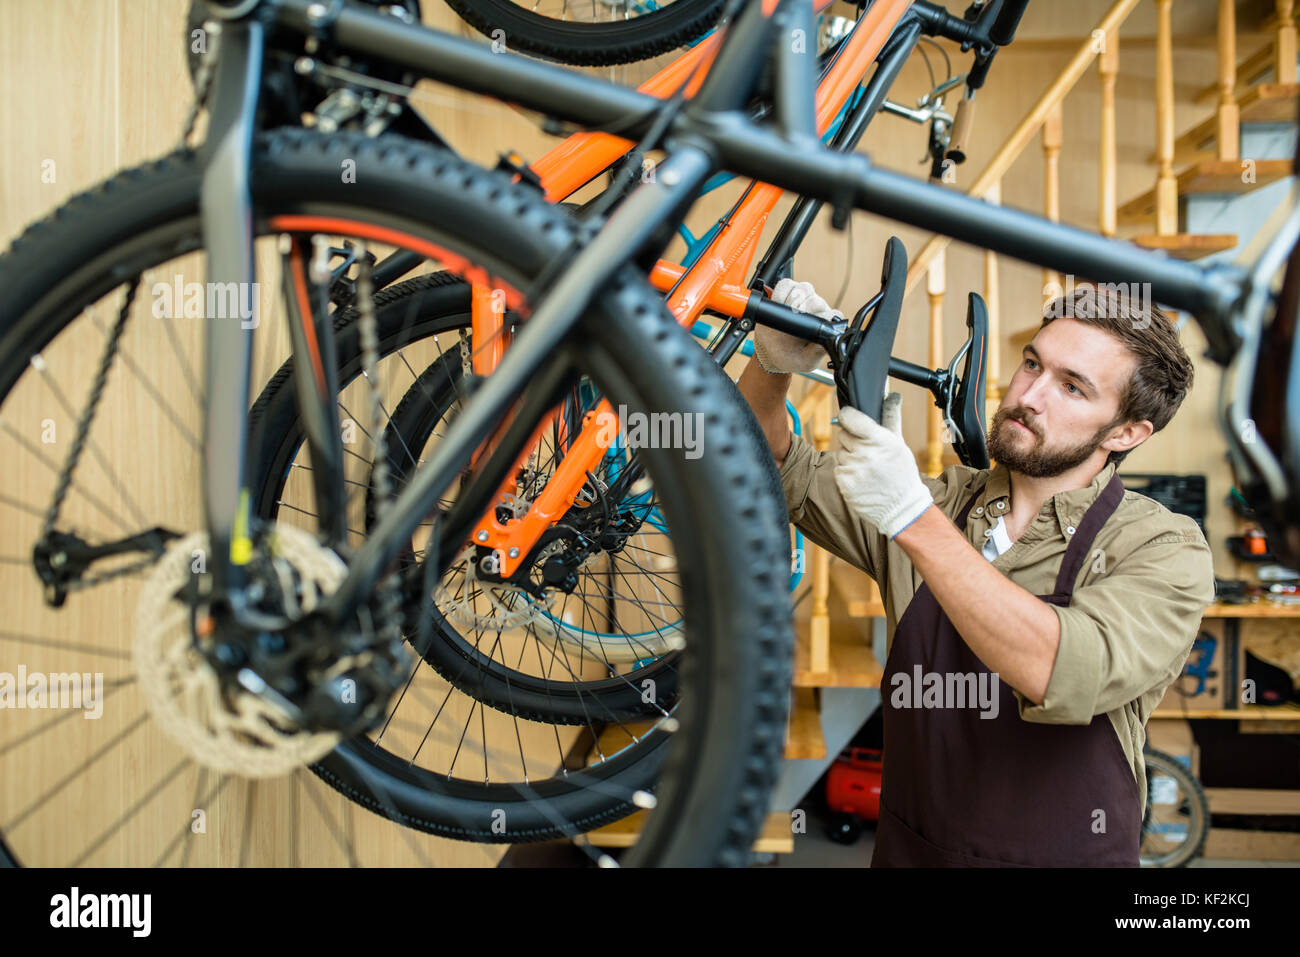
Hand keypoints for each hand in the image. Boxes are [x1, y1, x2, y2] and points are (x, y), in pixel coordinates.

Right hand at [753, 278, 838, 374]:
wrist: (769, 352)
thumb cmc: (791, 356)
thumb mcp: (806, 361)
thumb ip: (818, 351)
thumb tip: (828, 340)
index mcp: (825, 325)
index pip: (832, 314)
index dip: (822, 316)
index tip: (809, 325)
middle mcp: (817, 309)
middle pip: (816, 299)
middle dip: (803, 309)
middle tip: (793, 321)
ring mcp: (803, 299)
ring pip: (803, 288)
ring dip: (792, 300)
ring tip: (784, 313)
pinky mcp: (787, 292)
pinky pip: (786, 284)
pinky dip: (780, 293)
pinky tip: (777, 304)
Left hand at [833, 393, 932, 539]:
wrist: (901, 507)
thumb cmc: (901, 472)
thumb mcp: (898, 443)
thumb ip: (891, 417)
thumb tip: (893, 395)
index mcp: (879, 439)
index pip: (849, 417)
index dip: (847, 416)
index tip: (850, 419)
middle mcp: (865, 453)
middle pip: (843, 435)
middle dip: (852, 441)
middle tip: (868, 451)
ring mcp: (853, 469)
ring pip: (840, 453)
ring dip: (850, 458)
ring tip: (867, 468)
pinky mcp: (844, 483)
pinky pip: (838, 469)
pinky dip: (847, 472)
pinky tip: (861, 478)